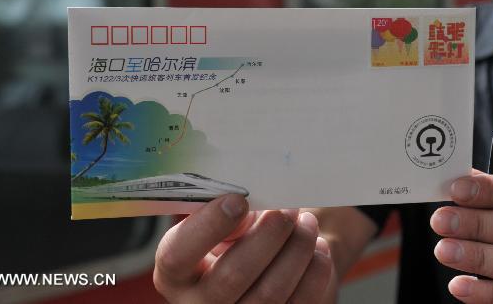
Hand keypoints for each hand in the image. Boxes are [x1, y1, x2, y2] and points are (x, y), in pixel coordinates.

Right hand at [154, 194, 333, 302]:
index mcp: (175, 275)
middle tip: (288, 208)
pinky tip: (317, 246)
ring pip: (271, 292)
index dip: (209, 226)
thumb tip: (243, 207)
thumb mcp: (216, 225)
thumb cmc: (233, 240)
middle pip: (233, 275)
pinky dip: (315, 270)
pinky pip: (301, 302)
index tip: (238, 200)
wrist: (259, 269)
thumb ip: (223, 213)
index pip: (178, 256)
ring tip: (307, 223)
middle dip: (269, 235)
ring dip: (297, 249)